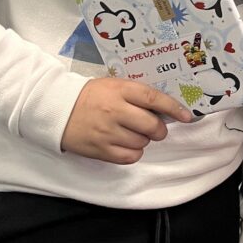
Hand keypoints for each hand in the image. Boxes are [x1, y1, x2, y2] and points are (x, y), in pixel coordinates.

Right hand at [61, 77, 191, 163]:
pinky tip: (125, 145)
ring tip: (131, 133)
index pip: (153, 99)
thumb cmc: (90, 96)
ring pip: (142, 143)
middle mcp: (115, 110)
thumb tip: (163, 109)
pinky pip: (129, 157)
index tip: (186, 116)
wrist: (56, 109)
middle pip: (152, 126)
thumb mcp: (112, 86)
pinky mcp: (100, 150)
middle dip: (159, 129)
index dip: (173, 108)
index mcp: (120, 90)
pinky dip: (133, 152)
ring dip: (143, 140)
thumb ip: (136, 95)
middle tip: (154, 128)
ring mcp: (107, 132)